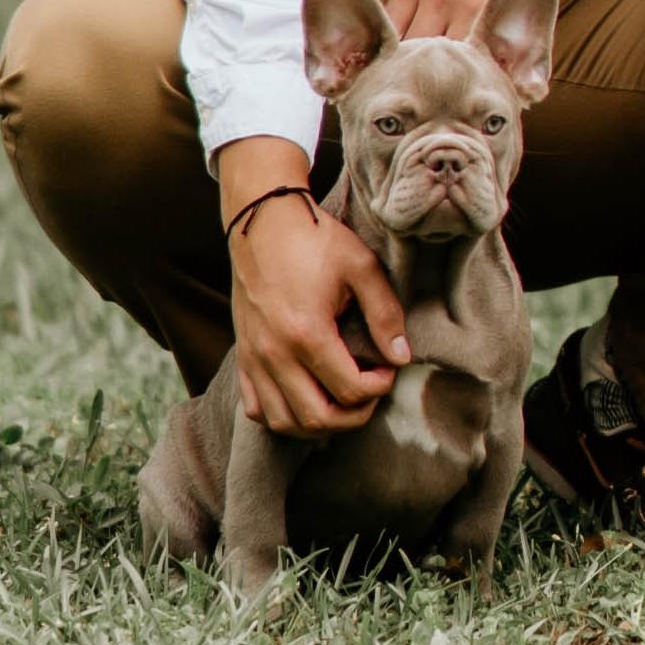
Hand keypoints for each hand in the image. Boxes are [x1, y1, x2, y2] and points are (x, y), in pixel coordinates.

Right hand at [219, 137, 410, 436]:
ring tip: (344, 400)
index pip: (350, 389)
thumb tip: (402, 356)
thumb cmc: (315, 240)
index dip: (379, 387)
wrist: (262, 221)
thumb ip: (385, 313)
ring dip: (319, 423)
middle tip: (372, 392)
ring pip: (283, 422)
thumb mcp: (361, 266)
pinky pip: (257, 408)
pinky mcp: (242, 356)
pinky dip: (283, 415)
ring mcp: (253, 359)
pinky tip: (307, 397)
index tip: (390, 369)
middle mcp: (274, 354)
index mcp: (306, 333)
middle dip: (353, 416)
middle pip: (316, 418)